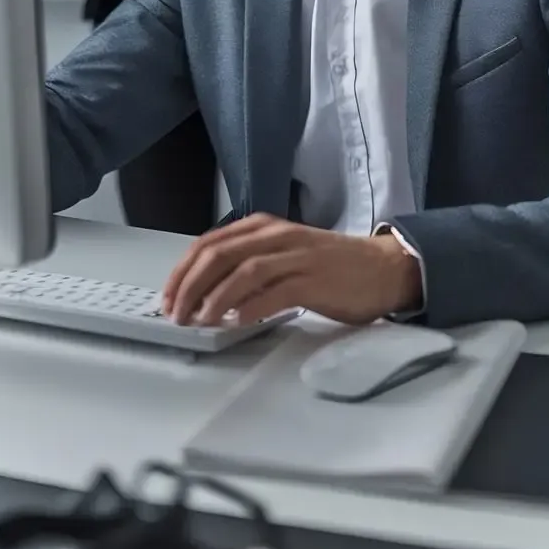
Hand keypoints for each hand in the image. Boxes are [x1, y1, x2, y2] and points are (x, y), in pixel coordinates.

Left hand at [161, 215, 421, 327]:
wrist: (381, 268)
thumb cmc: (328, 266)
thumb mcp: (282, 254)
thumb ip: (249, 264)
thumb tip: (205, 291)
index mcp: (263, 226)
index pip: (209, 243)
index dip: (182, 271)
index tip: (167, 297)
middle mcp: (276, 235)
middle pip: (219, 254)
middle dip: (190, 285)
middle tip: (175, 314)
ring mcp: (296, 255)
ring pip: (244, 270)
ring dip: (214, 297)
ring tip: (199, 320)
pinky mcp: (314, 279)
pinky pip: (275, 291)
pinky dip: (250, 307)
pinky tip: (234, 322)